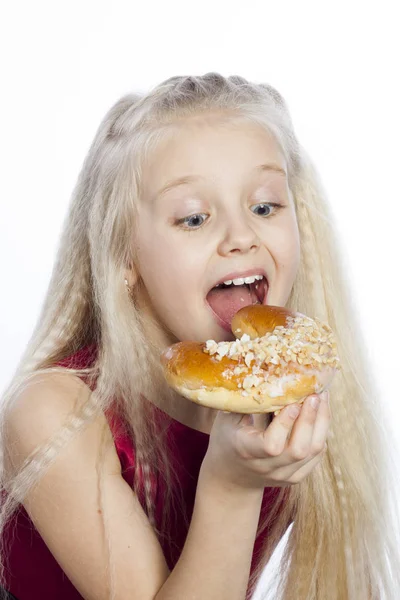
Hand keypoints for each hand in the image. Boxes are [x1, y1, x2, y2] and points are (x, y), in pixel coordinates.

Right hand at [201, 391, 330, 490]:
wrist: (232, 475)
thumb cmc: (227, 438)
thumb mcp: (227, 418)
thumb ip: (245, 401)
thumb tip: (265, 372)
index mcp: (247, 451)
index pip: (272, 445)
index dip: (286, 424)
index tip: (294, 402)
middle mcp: (267, 468)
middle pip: (299, 449)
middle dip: (310, 419)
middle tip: (315, 394)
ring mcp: (283, 475)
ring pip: (313, 452)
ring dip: (321, 422)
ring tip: (322, 399)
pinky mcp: (296, 477)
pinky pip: (316, 456)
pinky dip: (321, 433)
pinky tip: (320, 414)